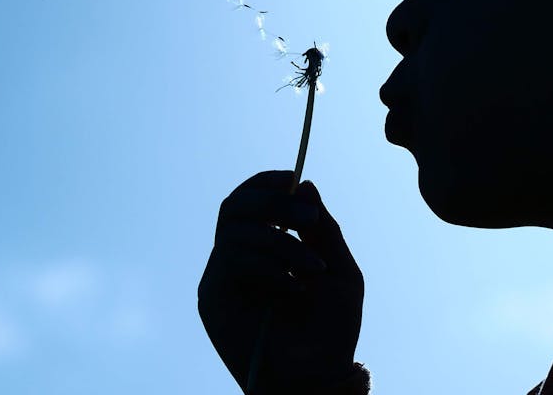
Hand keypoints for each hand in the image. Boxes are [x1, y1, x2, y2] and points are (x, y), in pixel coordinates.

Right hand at [198, 170, 364, 393]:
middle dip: (275, 204)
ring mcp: (222, 277)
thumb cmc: (331, 329)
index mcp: (264, 246)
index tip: (294, 178)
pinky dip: (269, 267)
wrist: (319, 378)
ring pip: (236, 232)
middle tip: (308, 219)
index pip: (250, 199)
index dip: (267, 183)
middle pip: (235, 206)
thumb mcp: (339, 269)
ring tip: (312, 269)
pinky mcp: (212, 299)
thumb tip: (306, 184)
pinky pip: (232, 260)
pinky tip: (293, 289)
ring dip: (282, 244)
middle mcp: (237, 256)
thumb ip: (323, 230)